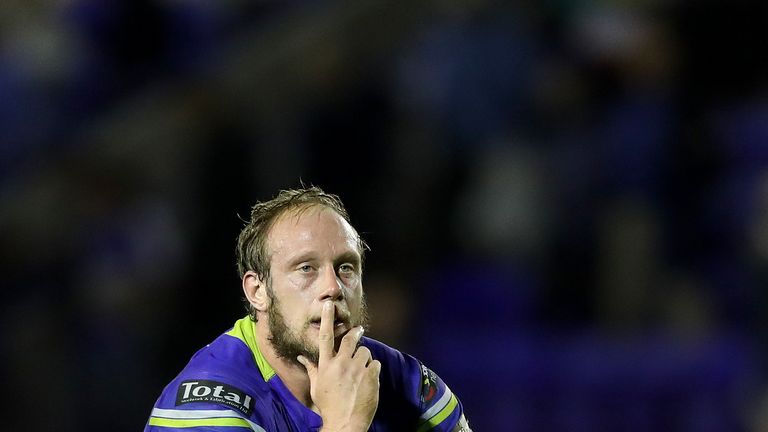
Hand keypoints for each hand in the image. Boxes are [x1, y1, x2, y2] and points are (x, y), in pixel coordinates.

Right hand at [297, 301, 380, 431]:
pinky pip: (375, 363)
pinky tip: (369, 379)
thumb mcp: (315, 388)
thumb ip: (311, 369)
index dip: (326, 319)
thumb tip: (301, 357)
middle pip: (349, 339)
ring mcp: (357, 369)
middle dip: (355, 333)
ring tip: (361, 369)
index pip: (324, 337)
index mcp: (326, 366)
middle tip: (358, 330)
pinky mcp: (371, 376)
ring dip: (364, 357)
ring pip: (364, 351)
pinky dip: (373, 369)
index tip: (329, 305)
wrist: (345, 423)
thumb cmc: (328, 406)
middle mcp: (341, 364)